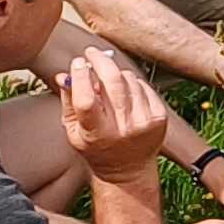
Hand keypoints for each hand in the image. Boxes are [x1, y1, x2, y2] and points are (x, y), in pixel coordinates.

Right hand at [56, 49, 173, 179]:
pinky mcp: (159, 117)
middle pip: (112, 82)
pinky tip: (125, 91)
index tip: (78, 63)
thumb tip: (64, 74)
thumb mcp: (74, 130)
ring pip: (129, 80)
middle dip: (100, 61)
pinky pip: (144, 86)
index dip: (81, 76)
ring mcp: (143, 122)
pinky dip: (133, 83)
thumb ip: (68, 101)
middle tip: (92, 53)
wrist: (127, 169)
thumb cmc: (96, 147)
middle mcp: (122, 128)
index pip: (87, 98)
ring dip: (116, 73)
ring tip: (108, 80)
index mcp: (96, 133)